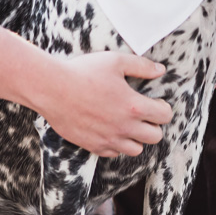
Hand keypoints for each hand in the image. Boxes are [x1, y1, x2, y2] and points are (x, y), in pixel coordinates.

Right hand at [38, 52, 173, 157]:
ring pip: (136, 149)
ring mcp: (108, 139)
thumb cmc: (83, 72)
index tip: (156, 102)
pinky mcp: (92, 145)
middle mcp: (124, 127)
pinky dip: (117, 144)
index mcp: (134, 106)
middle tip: (144, 114)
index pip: (164, 116)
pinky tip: (111, 130)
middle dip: (154, 125)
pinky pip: (114, 153)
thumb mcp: (116, 61)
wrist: (51, 88)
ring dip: (137, 137)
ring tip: (129, 123)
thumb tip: (160, 70)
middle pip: (155, 137)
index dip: (163, 108)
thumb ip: (142, 66)